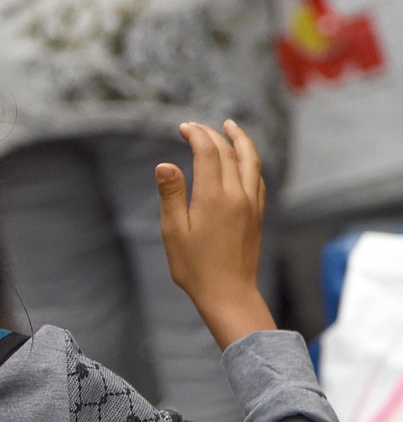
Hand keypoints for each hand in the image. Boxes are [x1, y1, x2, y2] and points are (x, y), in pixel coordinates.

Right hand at [157, 120, 275, 349]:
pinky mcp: (257, 213)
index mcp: (213, 197)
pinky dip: (250, 161)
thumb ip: (171, 195)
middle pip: (228, 151)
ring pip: (250, 160)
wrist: (229, 294)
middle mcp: (237, 194)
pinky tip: (243, 160)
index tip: (183, 128)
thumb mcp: (174, 233)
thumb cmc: (196, 268)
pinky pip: (257, 177)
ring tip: (230, 127)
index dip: (196, 134)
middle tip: (195, 128)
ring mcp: (251, 203)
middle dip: (211, 134)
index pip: (208, 151)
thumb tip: (164, 164)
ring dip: (239, 139)